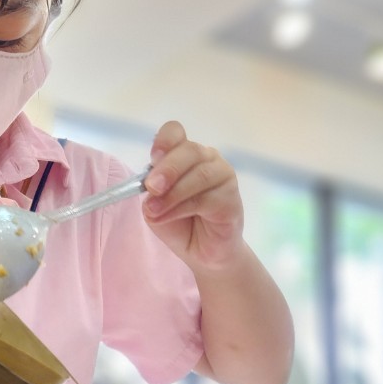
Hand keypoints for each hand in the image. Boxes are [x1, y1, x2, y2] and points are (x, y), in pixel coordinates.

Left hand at [143, 121, 244, 271]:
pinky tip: (168, 216)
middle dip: (167, 169)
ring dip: (172, 193)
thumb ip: (152, 193)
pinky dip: (182, 207)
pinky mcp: (231, 198)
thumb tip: (152, 187)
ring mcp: (222, 176)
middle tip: (151, 188)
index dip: (164, 140)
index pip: (175, 132)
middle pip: (189, 150)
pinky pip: (206, 198)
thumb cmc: (178, 223)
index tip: (152, 157)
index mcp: (184, 154)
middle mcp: (206, 159)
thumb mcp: (155, 206)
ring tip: (153, 210)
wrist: (201, 251)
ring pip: (199, 175)